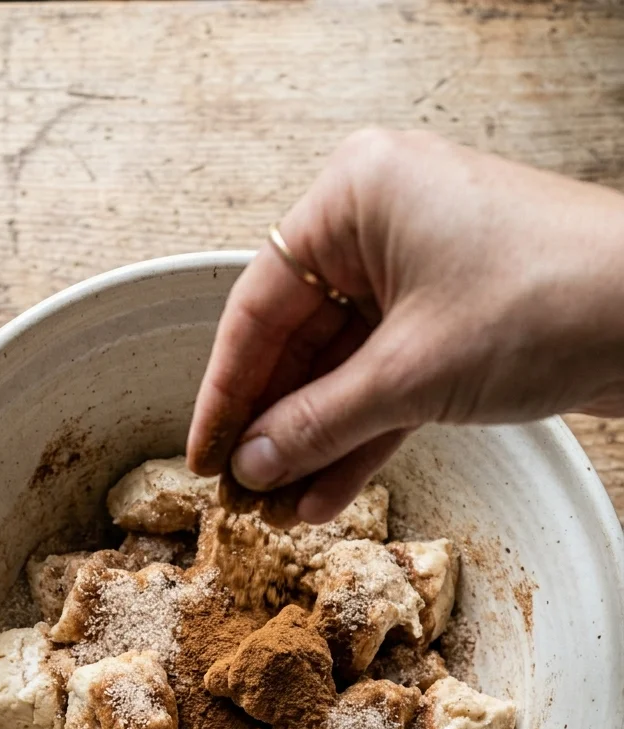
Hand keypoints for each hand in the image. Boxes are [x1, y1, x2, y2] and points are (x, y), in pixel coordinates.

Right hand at [187, 128, 623, 522]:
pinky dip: (361, 436)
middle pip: (299, 338)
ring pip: (344, 368)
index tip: (202, 454)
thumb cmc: (547, 301)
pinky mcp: (456, 321)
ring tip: (275, 511)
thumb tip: (253, 466)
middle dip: (274, 425)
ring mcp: (423, 272)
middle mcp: (383, 223)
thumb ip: (321, 423)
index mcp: (357, 196)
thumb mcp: (412, 373)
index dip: (226, 389)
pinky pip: (388, 382)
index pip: (260, 303)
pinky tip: (323, 495)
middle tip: (237, 494)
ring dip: (314, 442)